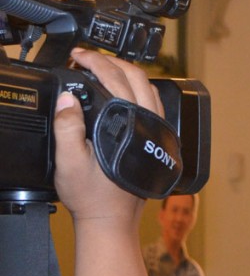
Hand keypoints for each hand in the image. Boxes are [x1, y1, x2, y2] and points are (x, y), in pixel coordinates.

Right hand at [54, 48, 163, 222]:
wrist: (112, 220)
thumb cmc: (93, 196)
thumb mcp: (69, 161)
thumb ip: (67, 127)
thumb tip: (68, 98)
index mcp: (129, 124)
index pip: (115, 78)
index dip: (94, 60)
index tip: (77, 55)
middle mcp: (149, 124)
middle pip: (137, 77)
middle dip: (111, 60)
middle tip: (88, 57)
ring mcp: (157, 131)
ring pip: (149, 89)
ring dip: (127, 73)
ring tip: (104, 68)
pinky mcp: (157, 140)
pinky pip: (154, 104)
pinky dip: (139, 90)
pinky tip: (124, 92)